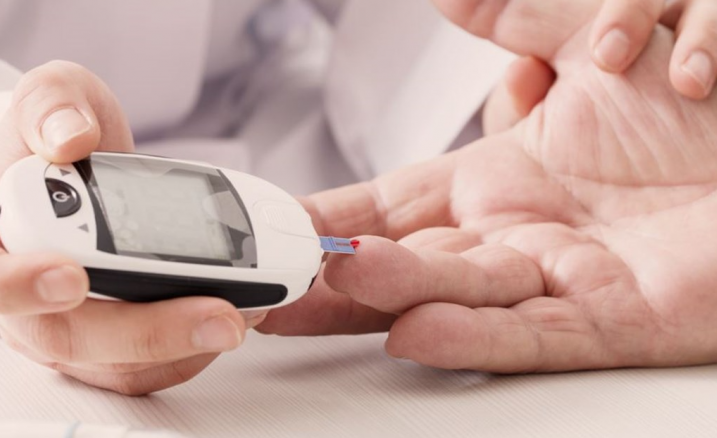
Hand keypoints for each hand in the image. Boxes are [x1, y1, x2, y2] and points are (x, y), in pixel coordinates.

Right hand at [0, 61, 251, 393]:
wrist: (91, 169)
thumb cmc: (62, 141)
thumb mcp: (54, 98)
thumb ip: (52, 104)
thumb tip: (69, 137)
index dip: (18, 287)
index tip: (71, 276)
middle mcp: (26, 301)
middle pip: (73, 338)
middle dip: (151, 331)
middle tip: (219, 313)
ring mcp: (74, 329)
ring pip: (121, 365)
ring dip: (189, 346)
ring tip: (248, 309)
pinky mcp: (116, 346)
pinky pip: (153, 367)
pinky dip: (198, 347)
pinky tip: (239, 312)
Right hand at [261, 0, 716, 371]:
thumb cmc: (706, 118)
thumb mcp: (594, 46)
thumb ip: (517, 19)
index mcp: (502, 183)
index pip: (392, 203)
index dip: (332, 215)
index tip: (278, 224)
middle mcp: (516, 235)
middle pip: (405, 258)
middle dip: (335, 273)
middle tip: (270, 277)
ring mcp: (557, 280)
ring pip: (456, 291)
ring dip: (392, 292)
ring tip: (331, 283)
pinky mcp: (612, 320)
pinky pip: (531, 332)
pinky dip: (473, 333)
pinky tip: (415, 331)